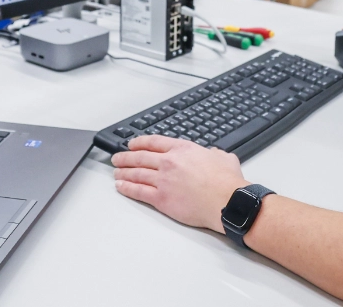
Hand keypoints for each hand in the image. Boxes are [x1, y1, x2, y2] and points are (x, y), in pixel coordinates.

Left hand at [111, 135, 250, 231]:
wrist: (227, 201)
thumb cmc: (226, 182)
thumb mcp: (223, 157)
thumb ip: (213, 152)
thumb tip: (213, 154)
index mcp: (182, 149)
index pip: (153, 142)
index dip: (139, 142)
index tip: (131, 144)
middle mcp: (169, 162)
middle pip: (140, 157)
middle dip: (125, 157)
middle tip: (117, 158)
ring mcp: (163, 180)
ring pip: (136, 174)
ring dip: (123, 173)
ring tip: (116, 173)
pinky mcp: (161, 198)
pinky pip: (138, 191)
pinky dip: (127, 188)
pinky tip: (121, 187)